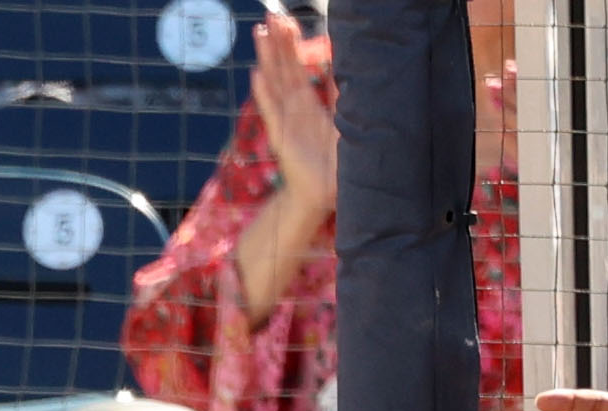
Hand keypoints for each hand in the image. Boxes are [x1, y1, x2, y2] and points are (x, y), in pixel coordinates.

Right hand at [252, 13, 337, 208]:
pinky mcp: (281, 138)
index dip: (291, 45)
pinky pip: (271, 112)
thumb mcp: (345, 127)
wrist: (322, 196)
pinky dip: (264, 94)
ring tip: (259, 33)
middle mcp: (294, 110)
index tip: (288, 22)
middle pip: (283, 68)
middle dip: (277, 42)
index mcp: (308, 105)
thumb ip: (345, 101)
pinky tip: (256, 75)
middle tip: (271, 14)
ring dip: (266, 58)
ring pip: (274, 83)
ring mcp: (284, 122)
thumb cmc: (334, 165)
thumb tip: (351, 76)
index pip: (297, 68)